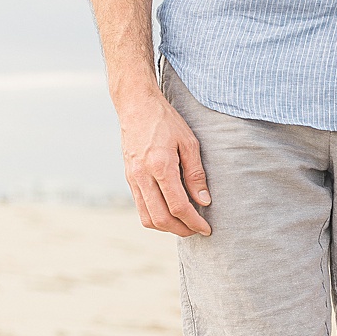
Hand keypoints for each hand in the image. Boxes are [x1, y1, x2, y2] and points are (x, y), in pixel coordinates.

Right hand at [118, 86, 210, 236]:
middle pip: (160, 218)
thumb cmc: (166, 121)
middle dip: (181, 230)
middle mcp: (142, 176)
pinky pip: (140, 207)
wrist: (136, 105)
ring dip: (167, 227)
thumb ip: (196, 174)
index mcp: (160, 166)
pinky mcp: (129, 178)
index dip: (194, 222)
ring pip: (147, 218)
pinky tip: (171, 212)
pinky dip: (156, 216)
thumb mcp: (189, 143)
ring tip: (185, 224)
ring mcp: (132, 178)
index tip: (207, 229)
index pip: (178, 206)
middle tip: (197, 230)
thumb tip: (204, 201)